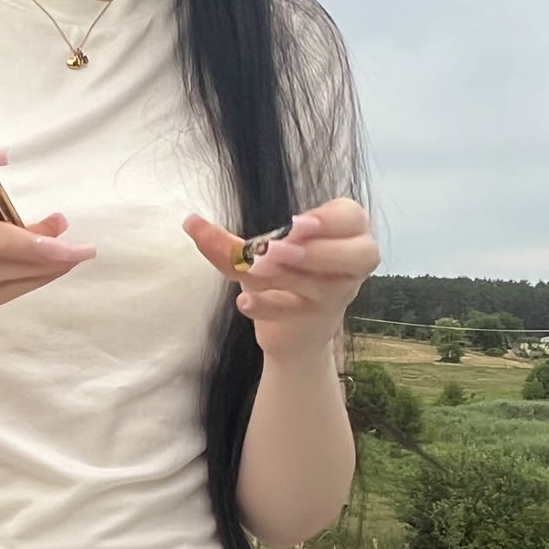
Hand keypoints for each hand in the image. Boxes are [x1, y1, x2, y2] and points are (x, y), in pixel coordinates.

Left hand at [182, 199, 379, 361]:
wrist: (293, 330)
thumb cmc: (285, 277)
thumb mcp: (261, 253)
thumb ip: (228, 241)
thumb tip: (189, 222)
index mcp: (345, 234)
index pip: (353, 217)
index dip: (330, 219)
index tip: (297, 224)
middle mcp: (349, 266)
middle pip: (359, 253)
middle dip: (318, 250)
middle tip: (278, 249)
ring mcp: (335, 297)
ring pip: (323, 285)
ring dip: (287, 275)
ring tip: (257, 267)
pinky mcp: (316, 322)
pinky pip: (295, 313)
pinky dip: (269, 307)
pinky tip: (246, 302)